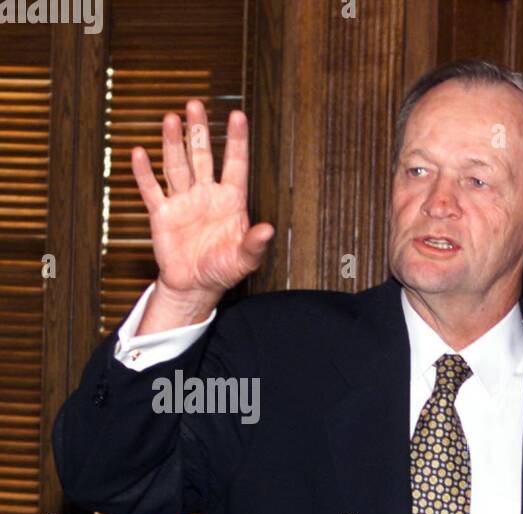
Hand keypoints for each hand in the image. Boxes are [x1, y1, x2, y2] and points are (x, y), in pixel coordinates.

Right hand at [131, 101, 274, 332]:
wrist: (195, 285)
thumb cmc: (223, 270)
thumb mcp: (244, 260)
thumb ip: (255, 244)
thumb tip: (269, 230)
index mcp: (230, 201)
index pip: (235, 165)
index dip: (236, 141)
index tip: (238, 116)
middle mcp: (206, 195)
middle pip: (201, 156)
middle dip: (198, 131)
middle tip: (195, 105)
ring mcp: (183, 201)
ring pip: (177, 165)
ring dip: (173, 143)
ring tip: (171, 119)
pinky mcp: (162, 213)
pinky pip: (152, 189)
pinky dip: (144, 173)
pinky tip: (139, 153)